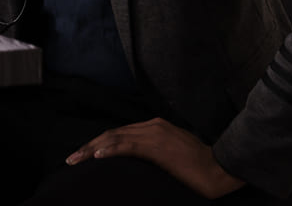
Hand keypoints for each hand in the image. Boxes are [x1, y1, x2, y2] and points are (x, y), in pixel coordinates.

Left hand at [65, 118, 244, 199]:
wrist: (220, 167)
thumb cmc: (199, 164)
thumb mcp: (172, 152)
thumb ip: (154, 150)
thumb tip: (136, 159)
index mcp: (154, 126)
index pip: (119, 133)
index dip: (98, 143)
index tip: (83, 154)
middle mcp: (151, 125)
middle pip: (112, 134)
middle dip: (89, 146)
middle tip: (71, 158)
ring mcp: (154, 133)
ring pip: (115, 138)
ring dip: (91, 149)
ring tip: (76, 159)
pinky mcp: (158, 146)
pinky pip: (128, 146)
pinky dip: (110, 150)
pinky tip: (97, 156)